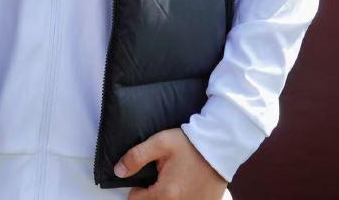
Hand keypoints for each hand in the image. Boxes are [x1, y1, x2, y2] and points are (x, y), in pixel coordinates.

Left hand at [114, 127, 228, 198]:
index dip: (136, 189)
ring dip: (166, 197)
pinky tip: (185, 187)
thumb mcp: (160, 143)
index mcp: (165, 194)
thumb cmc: (189, 144)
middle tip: (160, 178)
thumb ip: (136, 157)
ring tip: (173, 182)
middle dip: (151, 195)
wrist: (219, 146)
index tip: (146, 177)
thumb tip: (118, 171)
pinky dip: (182, 198)